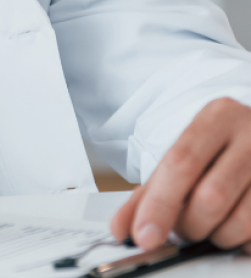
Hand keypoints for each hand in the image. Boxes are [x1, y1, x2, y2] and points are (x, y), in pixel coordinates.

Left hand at [111, 97, 250, 253]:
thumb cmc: (218, 149)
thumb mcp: (185, 154)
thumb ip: (150, 191)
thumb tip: (122, 229)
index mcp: (216, 117)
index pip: (181, 163)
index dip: (159, 203)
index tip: (143, 235)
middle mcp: (250, 135)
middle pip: (210, 196)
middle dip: (187, 224)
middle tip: (179, 229)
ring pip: (240, 223)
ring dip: (215, 237)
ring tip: (208, 225)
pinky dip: (240, 242)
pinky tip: (232, 227)